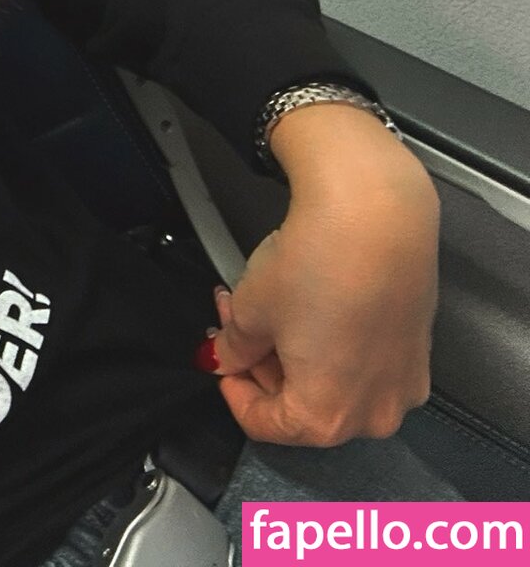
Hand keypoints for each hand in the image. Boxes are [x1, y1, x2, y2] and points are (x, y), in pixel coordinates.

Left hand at [209, 104, 436, 445]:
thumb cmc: (316, 267)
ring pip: (336, 387)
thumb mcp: (250, 310)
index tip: (222, 362)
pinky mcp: (420, 352)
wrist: (376, 218)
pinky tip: (312, 307)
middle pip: (304, 409)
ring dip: (297, 357)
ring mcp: (404, 384)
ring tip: (269, 310)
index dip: (234, 391)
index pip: (266, 424)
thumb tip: (225, 358)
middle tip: (237, 328)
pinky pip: (367, 365)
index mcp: (325, 416)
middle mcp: (374, 412)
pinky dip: (335, 347)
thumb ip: (234, 348)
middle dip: (263, 370)